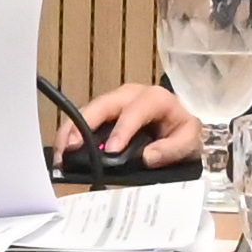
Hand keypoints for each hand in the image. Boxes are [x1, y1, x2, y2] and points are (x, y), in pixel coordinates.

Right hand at [58, 85, 202, 166]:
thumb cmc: (182, 131)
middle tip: (70, 147)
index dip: (122, 130)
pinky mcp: (103, 113)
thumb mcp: (189, 140)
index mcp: (155, 98)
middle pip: (102, 104)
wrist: (180, 126)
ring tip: (61, 153)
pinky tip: (63, 151)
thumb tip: (147, 157)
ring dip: (71, 131)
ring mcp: (114, 102)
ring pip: (88, 110)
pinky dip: (71, 135)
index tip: (111, 150)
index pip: (135, 111)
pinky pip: (84, 120)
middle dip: (83, 125)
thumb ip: (172, 149)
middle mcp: (130, 95)